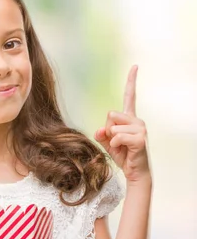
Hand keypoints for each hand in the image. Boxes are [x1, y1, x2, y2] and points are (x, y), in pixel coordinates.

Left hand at [95, 65, 150, 182]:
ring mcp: (140, 128)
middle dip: (107, 129)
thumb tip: (99, 130)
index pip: (130, 96)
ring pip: (112, 127)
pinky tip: (123, 150)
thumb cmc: (123, 155)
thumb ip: (101, 134)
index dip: (131, 81)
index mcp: (129, 118)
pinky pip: (117, 137)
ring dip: (111, 139)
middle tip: (116, 141)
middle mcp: (137, 120)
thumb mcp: (107, 142)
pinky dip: (115, 144)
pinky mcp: (140, 138)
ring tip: (121, 146)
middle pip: (110, 114)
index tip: (135, 66)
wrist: (134, 171)